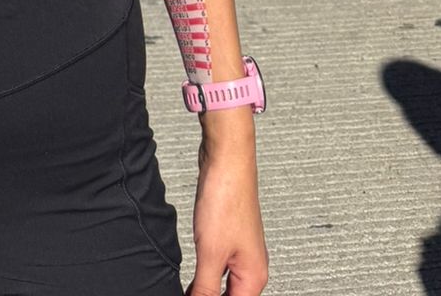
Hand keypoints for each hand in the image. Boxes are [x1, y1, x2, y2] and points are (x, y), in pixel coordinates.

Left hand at [190, 133, 267, 295]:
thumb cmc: (227, 198)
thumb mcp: (211, 253)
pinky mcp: (228, 238)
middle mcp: (251, 268)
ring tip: (186, 289)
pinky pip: (217, 268)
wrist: (227, 158)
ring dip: (203, 291)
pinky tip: (190, 277)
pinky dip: (203, 276)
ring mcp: (240, 252)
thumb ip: (205, 289)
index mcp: (254, 278)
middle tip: (186, 291)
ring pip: (222, 286)